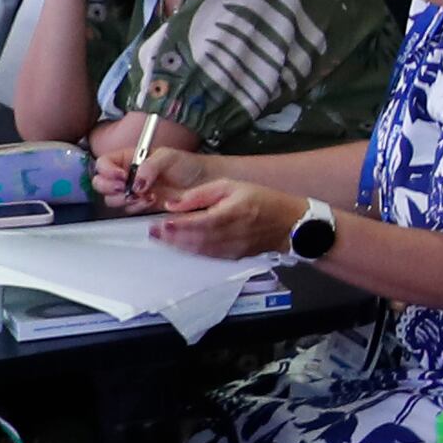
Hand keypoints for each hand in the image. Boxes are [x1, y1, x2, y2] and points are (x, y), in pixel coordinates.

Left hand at [133, 158, 298, 259]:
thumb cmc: (261, 200)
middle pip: (195, 239)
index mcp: (232, 213)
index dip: (178, 225)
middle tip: (153, 232)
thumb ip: (201, 194)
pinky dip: (191, 252)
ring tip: (162, 239)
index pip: (199, 222)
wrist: (289, 222)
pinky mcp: (234, 256)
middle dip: (172, 237)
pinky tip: (181, 247)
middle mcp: (232, 233)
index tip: (160, 223)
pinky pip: (208, 256)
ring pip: (199, 250)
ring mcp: (233, 248)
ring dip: (178, 246)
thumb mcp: (231, 186)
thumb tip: (175, 203)